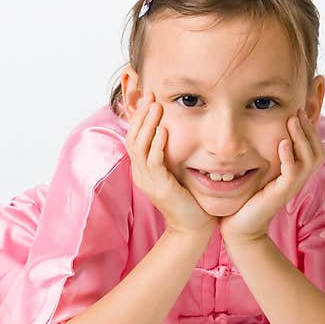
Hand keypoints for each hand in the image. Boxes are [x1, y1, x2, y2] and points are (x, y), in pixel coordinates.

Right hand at [126, 91, 218, 235]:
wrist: (192, 228)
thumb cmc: (189, 200)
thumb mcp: (177, 173)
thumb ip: (172, 155)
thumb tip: (175, 132)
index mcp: (143, 170)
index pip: (135, 138)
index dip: (140, 118)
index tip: (149, 98)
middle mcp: (140, 173)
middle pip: (133, 138)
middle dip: (141, 115)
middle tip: (150, 94)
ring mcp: (147, 181)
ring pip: (139, 146)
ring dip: (148, 124)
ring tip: (156, 106)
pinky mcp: (158, 187)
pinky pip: (153, 161)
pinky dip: (157, 144)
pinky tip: (163, 130)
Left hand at [220, 108, 324, 243]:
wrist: (239, 227)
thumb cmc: (246, 199)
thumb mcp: (258, 172)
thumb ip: (265, 156)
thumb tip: (261, 133)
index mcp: (294, 173)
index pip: (313, 148)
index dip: (309, 130)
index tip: (298, 111)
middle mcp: (297, 179)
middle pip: (317, 151)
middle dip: (309, 130)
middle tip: (298, 111)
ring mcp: (291, 187)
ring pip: (309, 159)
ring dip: (302, 138)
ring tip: (293, 120)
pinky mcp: (282, 194)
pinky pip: (293, 172)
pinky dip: (289, 156)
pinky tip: (283, 143)